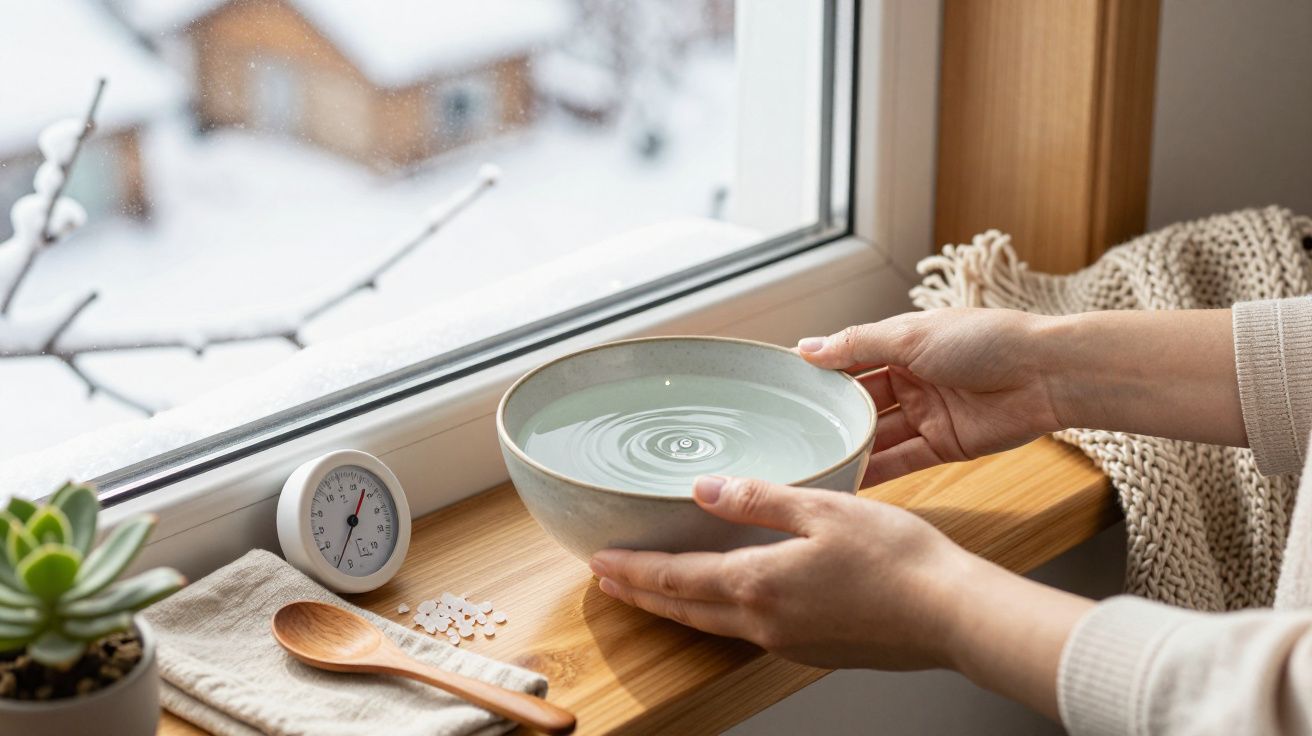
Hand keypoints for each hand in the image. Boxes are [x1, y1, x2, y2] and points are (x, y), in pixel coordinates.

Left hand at [592, 475, 1093, 719]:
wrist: (952, 615)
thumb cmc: (898, 559)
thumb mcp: (823, 510)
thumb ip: (759, 499)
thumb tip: (705, 489)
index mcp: (759, 585)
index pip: (674, 579)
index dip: (633, 571)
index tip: (599, 562)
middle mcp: (764, 622)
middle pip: (685, 609)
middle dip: (642, 594)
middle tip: (609, 581)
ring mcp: (789, 641)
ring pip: (713, 623)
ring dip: (677, 606)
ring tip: (654, 591)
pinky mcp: (814, 647)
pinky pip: (748, 631)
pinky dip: (719, 614)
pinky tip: (728, 600)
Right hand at [797, 309, 1063, 484]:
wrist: (1047, 374)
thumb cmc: (986, 340)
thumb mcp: (911, 336)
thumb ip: (857, 346)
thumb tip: (807, 349)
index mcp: (901, 344)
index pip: (849, 361)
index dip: (819, 375)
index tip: (780, 392)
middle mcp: (911, 379)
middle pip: (859, 403)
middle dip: (830, 418)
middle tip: (788, 436)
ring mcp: (927, 413)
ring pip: (877, 434)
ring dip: (849, 448)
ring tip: (809, 464)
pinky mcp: (944, 445)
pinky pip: (901, 460)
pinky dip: (875, 471)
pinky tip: (845, 481)